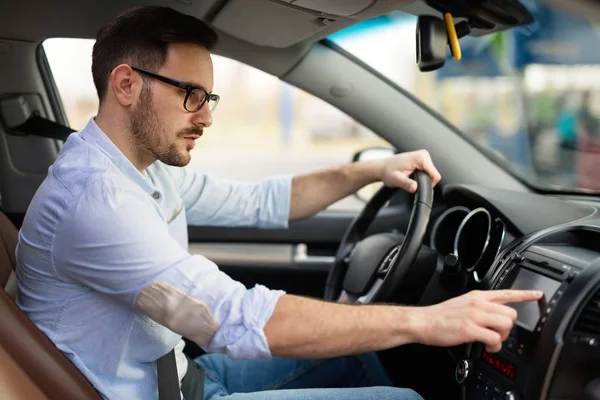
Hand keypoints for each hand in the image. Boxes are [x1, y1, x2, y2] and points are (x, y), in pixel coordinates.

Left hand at [380, 150, 441, 192]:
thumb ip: (406, 184)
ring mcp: (423, 155)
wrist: (382, 167)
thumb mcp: (396, 180)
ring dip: (422, 179)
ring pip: (431, 174)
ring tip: (409, 177)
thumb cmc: (388, 172)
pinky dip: (421, 176)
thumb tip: (415, 188)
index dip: (428, 185)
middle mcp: (424, 154)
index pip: (435, 176)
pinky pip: (427, 171)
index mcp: (421, 158)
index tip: (416, 186)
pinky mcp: (421, 158)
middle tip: (410, 181)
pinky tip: (411, 175)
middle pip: (433, 175)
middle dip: (424, 181)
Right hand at [412, 290, 542, 352]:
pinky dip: (494, 346)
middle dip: (508, 328)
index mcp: (477, 296)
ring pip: (506, 325)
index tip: (537, 295)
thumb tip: (493, 316)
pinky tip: (486, 346)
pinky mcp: (470, 329)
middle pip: (511, 314)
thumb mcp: (462, 304)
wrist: (424, 321)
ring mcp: (475, 316)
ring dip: (502, 337)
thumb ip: (479, 307)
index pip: (506, 293)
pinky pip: (494, 339)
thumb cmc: (440, 316)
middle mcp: (478, 304)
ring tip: (491, 341)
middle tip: (496, 334)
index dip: (524, 295)